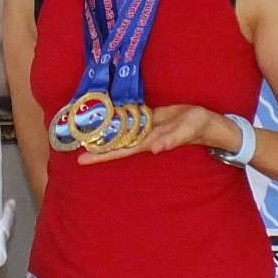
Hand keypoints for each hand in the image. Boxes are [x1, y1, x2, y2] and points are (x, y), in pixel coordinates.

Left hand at [77, 104, 231, 165]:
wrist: (203, 121)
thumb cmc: (195, 128)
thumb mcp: (184, 132)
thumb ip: (171, 140)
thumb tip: (155, 149)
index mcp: (147, 142)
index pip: (119, 151)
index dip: (101, 155)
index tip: (81, 160)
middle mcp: (141, 136)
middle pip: (114, 143)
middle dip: (96, 146)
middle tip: (74, 147)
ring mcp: (143, 127)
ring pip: (119, 132)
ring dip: (103, 133)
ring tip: (83, 133)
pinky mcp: (148, 118)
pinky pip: (128, 120)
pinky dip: (116, 120)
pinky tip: (104, 118)